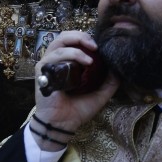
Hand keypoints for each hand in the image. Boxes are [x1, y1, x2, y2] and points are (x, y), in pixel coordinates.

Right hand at [33, 31, 119, 150]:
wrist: (62, 125)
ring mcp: (48, 64)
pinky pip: (55, 56)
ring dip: (77, 45)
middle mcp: (56, 60)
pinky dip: (70, 55)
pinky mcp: (42, 71)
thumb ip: (109, 82)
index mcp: (67, 62)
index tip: (100, 46)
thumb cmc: (76, 110)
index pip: (73, 40)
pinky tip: (84, 63)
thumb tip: (119, 68)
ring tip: (91, 58)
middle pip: (65, 36)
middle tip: (95, 46)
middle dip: (81, 36)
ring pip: (60, 43)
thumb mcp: (99, 94)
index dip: (86, 38)